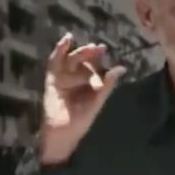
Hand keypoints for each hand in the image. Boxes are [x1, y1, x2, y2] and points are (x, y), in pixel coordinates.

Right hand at [37, 32, 125, 164]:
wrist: (63, 134)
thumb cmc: (81, 121)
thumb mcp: (97, 102)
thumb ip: (108, 85)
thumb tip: (121, 68)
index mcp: (88, 83)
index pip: (94, 66)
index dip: (99, 58)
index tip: (104, 49)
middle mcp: (76, 78)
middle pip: (83, 60)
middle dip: (90, 53)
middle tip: (99, 48)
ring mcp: (63, 77)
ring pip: (71, 59)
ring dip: (79, 51)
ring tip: (89, 47)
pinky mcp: (52, 79)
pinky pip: (54, 63)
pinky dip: (59, 51)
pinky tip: (66, 40)